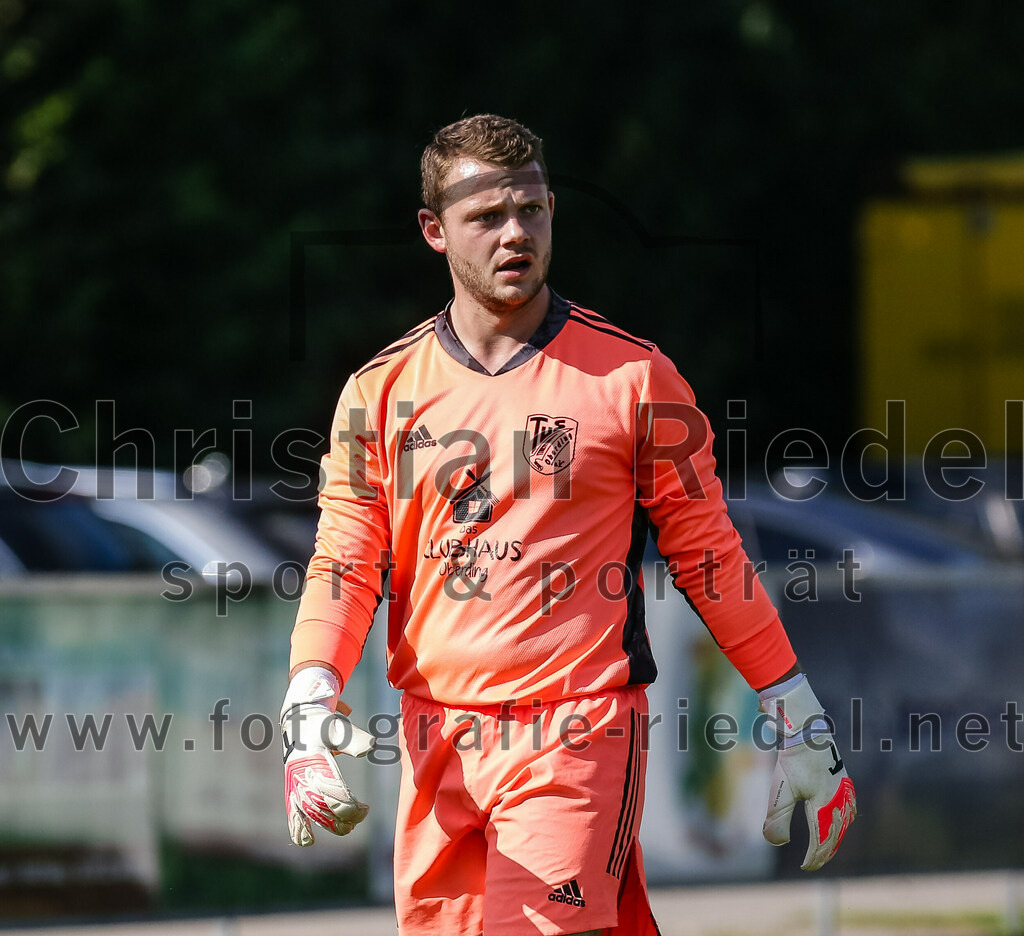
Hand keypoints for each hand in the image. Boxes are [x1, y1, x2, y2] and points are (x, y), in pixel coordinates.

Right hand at [280, 667, 375, 846]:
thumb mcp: (339, 728)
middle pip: (323, 808)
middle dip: (343, 818)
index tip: (364, 809)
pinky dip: (298, 827)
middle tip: (362, 815)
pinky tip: (306, 842)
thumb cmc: (324, 724)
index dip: (350, 807)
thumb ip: (354, 740)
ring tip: (347, 828)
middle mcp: (303, 776)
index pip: (334, 793)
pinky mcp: (291, 787)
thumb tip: (371, 747)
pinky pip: (292, 811)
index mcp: (315, 762)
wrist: (299, 717)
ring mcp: (295, 783)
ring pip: (310, 813)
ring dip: (328, 824)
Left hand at [759, 674, 855, 870]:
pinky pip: (850, 807)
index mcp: (824, 807)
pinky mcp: (843, 779)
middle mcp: (838, 801)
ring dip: (836, 838)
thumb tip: (776, 843)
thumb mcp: (780, 790)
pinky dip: (846, 820)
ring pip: (844, 822)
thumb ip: (778, 818)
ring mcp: (843, 789)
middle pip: (835, 835)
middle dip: (825, 851)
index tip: (804, 867)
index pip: (821, 841)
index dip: (814, 857)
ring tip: (827, 848)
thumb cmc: (792, 760)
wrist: (806, 730)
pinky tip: (844, 820)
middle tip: (813, 863)